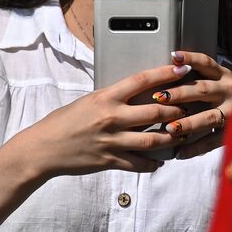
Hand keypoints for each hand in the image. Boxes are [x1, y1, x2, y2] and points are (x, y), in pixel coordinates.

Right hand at [6, 62, 188, 177]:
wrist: (43, 149)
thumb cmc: (63, 122)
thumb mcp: (87, 101)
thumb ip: (111, 99)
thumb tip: (132, 94)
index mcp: (106, 97)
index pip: (142, 80)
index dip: (165, 73)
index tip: (182, 67)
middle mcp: (112, 118)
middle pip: (155, 110)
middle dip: (176, 108)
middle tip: (188, 107)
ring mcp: (113, 141)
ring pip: (153, 139)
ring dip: (172, 136)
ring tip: (181, 133)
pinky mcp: (110, 161)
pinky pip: (139, 163)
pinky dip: (153, 163)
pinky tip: (160, 161)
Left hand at [155, 51, 231, 158]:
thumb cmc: (230, 94)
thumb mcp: (220, 80)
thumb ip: (200, 77)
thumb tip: (171, 69)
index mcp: (224, 75)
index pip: (206, 63)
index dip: (190, 59)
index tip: (173, 56)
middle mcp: (230, 90)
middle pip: (202, 89)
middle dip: (179, 93)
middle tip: (159, 97)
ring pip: (209, 117)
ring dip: (188, 122)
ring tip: (169, 128)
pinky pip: (214, 140)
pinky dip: (196, 147)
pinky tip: (180, 153)